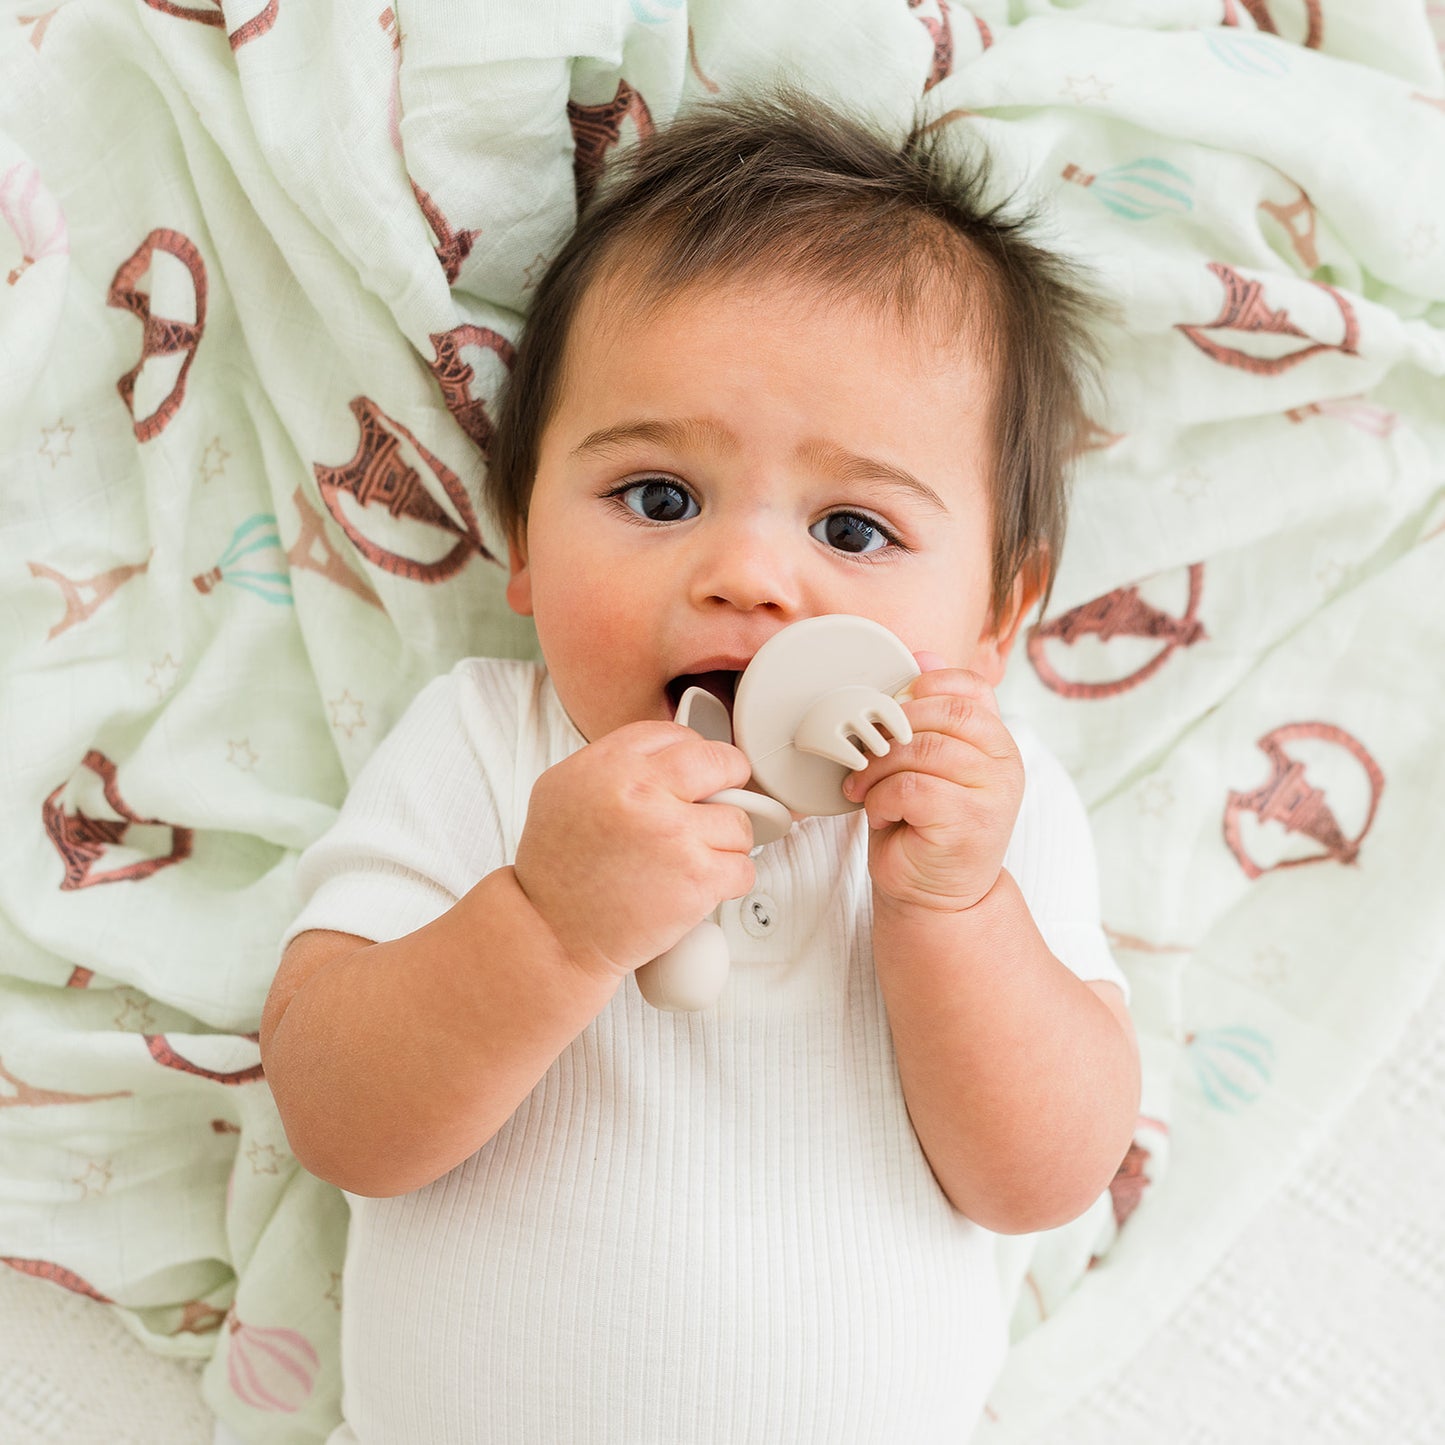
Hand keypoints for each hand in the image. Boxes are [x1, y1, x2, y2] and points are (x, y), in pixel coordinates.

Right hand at [514, 723, 755, 979]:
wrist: (552, 935)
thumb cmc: (556, 872)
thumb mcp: (563, 791)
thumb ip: (613, 765)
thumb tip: (666, 758)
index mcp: (608, 765)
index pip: (674, 735)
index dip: (691, 754)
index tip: (695, 774)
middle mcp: (642, 792)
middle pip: (720, 762)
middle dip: (730, 779)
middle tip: (723, 800)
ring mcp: (674, 834)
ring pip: (739, 820)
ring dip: (727, 841)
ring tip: (696, 856)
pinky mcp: (697, 878)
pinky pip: (744, 867)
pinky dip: (730, 880)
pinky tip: (703, 885)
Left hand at [842, 663, 1021, 912]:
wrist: (935, 896)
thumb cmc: (922, 826)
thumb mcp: (923, 762)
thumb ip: (927, 712)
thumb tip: (923, 651)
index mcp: (995, 740)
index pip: (971, 688)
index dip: (927, 685)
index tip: (892, 706)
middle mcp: (1004, 763)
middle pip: (944, 714)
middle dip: (891, 729)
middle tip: (863, 755)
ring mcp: (994, 794)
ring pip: (922, 750)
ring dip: (879, 770)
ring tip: (866, 791)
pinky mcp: (971, 823)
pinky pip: (912, 788)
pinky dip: (882, 799)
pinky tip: (880, 814)